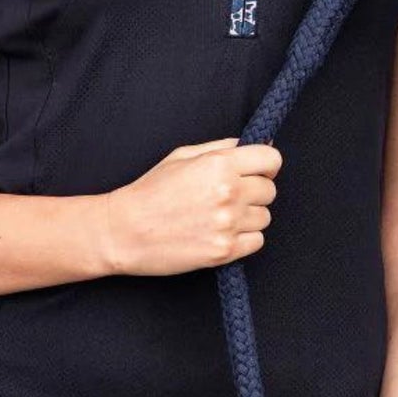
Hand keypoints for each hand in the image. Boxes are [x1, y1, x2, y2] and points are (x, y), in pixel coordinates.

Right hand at [97, 137, 281, 276]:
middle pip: (269, 190)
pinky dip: (245, 238)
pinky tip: (223, 232)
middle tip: (231, 194)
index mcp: (219, 164)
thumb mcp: (183, 155)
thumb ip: (222, 148)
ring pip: (265, 217)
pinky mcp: (224, 251)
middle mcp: (228, 192)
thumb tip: (256, 144)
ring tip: (222, 215)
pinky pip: (257, 241)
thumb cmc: (152, 189)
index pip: (271, 160)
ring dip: (249, 216)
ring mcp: (228, 224)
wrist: (126, 231)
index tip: (258, 170)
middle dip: (255, 190)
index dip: (267, 164)